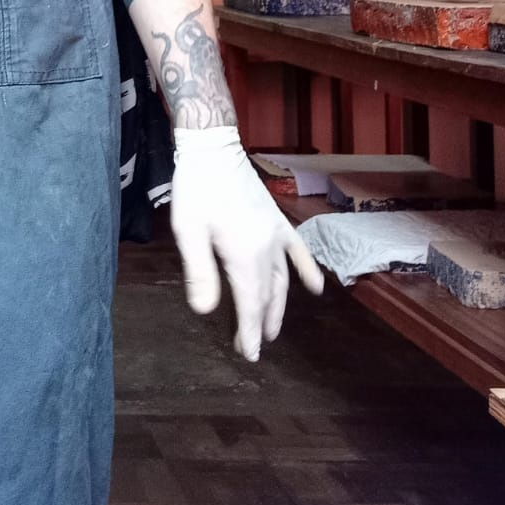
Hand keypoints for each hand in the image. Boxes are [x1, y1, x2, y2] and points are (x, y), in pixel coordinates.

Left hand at [170, 125, 323, 360]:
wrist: (214, 150)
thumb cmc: (196, 190)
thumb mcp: (188, 232)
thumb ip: (200, 272)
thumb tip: (205, 311)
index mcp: (244, 255)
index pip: (250, 303)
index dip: (249, 331)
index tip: (250, 355)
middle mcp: (267, 249)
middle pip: (267, 295)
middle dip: (260, 323)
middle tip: (253, 348)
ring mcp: (277, 234)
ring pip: (283, 280)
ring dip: (279, 306)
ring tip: (273, 329)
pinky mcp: (277, 221)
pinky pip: (298, 251)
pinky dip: (307, 270)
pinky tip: (316, 289)